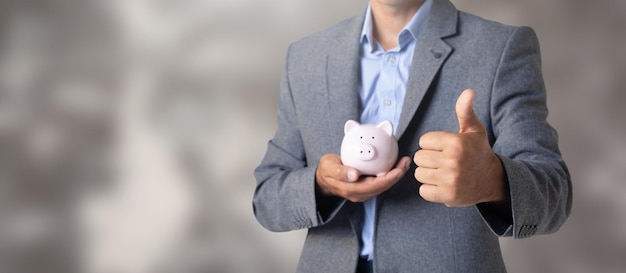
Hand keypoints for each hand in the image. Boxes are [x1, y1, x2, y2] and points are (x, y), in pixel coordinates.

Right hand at [316, 154, 411, 202]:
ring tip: (404, 162)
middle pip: (383, 186)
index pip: (375, 185)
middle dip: (397, 175)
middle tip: (406, 162)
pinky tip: (394, 163)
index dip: (389, 178)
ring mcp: (363, 192)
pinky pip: (380, 182)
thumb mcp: (328, 168)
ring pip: (383, 185)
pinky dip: (389, 173)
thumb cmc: (326, 171)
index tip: (399, 168)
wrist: (322, 180)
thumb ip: (340, 172)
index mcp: (352, 190)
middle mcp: (360, 194)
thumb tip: (354, 174)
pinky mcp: (365, 188)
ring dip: (395, 175)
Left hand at [413, 89, 506, 206]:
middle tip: (443, 161)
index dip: (431, 144)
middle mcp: (453, 161)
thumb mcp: (474, 130)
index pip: (423, 141)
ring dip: (428, 174)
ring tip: (443, 172)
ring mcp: (450, 180)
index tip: (444, 148)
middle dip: (428, 159)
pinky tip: (443, 185)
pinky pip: (423, 191)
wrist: (493, 180)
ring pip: (419, 174)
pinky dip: (430, 189)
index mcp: (456, 143)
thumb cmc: (478, 151)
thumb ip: (465, 110)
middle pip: (419, 158)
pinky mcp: (448, 196)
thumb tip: (468, 91)